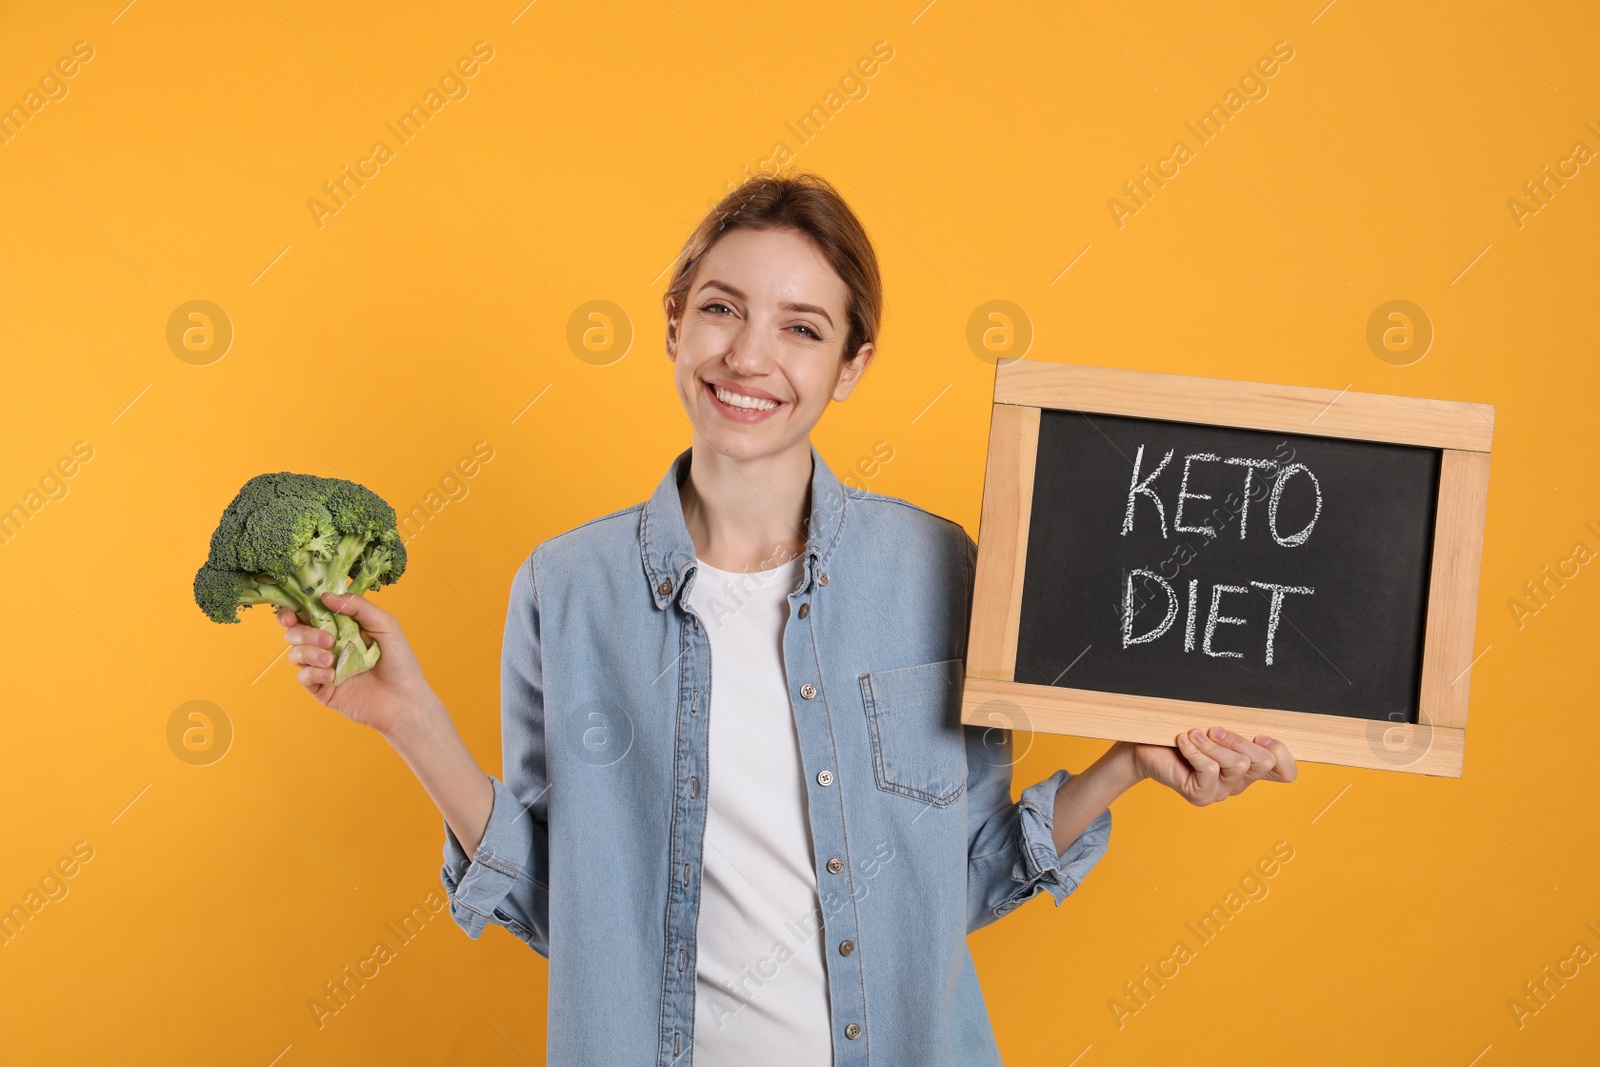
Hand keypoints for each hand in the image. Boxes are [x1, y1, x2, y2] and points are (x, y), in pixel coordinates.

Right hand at [278, 592, 436, 736]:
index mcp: (341, 626)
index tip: (293, 611)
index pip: (309, 613)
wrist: (404, 700)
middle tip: (328, 639)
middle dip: (303, 632)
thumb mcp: (385, 625)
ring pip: (296, 653)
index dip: (295, 609)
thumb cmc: (400, 661)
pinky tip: (331, 675)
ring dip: (309, 652)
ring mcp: (324, 667)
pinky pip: (303, 677)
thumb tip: (326, 596)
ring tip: (331, 658)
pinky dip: (313, 673)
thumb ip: (358, 607)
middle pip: (295, 632)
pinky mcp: (322, 688)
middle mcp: (329, 645)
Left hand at [1130, 728, 1296, 805]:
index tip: (1258, 734)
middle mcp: (1239, 783)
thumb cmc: (1182, 733)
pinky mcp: (1200, 796)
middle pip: (1262, 762)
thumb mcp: (1216, 726)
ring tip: (1194, 733)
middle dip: (1239, 739)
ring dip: (1213, 743)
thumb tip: (1256, 717)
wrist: (1145, 747)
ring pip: (1236, 765)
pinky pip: (1210, 770)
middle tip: (1215, 729)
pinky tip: (1183, 740)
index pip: (1286, 772)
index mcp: (1249, 767)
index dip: (1280, 752)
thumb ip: (1238, 727)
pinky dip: (1195, 749)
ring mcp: (1220, 792)